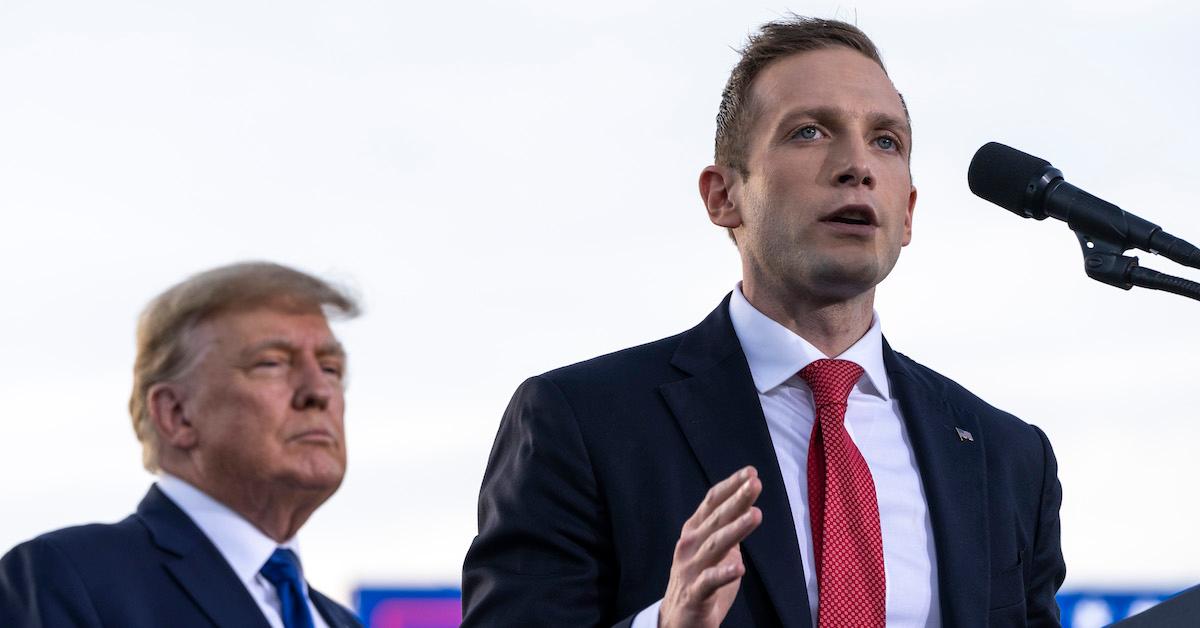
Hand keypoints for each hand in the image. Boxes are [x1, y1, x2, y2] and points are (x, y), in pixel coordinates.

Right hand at [659, 466, 762, 627]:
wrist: (677, 622)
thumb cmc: (699, 582)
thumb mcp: (712, 550)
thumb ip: (724, 529)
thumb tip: (746, 506)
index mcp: (694, 532)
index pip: (712, 503)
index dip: (730, 486)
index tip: (751, 472)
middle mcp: (689, 546)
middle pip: (716, 519)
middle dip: (737, 500)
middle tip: (756, 484)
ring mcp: (690, 570)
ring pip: (715, 546)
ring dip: (736, 529)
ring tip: (756, 515)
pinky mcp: (694, 595)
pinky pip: (709, 582)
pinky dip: (723, 573)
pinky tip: (740, 567)